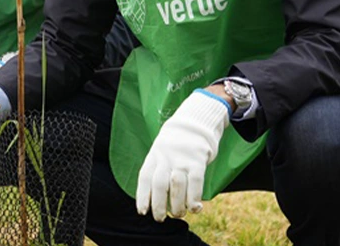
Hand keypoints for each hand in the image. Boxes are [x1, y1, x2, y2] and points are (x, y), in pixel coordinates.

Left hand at [136, 89, 230, 220]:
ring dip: (177, 205)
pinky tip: (194, 208)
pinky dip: (194, 198)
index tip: (142, 212)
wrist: (195, 121)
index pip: (145, 177)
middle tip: (160, 218)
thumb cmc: (176, 142)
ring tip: (179, 214)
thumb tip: (154, 196)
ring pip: (176, 187)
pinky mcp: (198, 161)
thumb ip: (158, 169)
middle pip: (159, 184)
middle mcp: (166, 157)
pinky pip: (195, 183)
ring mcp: (182, 159)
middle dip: (158, 205)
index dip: (142, 196)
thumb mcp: (160, 150)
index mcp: (154, 155)